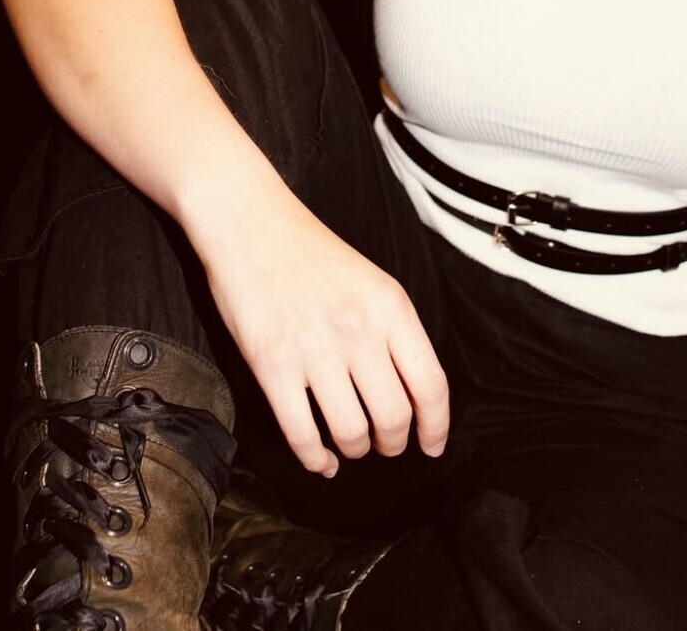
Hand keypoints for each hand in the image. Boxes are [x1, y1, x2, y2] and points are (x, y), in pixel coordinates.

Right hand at [191, 182, 449, 476]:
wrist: (251, 226)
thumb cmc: (311, 254)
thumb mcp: (372, 282)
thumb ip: (394, 331)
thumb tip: (414, 394)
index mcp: (390, 307)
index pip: (430, 385)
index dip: (435, 427)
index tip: (432, 446)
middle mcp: (358, 330)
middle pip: (394, 418)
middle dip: (393, 443)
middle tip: (384, 443)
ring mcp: (314, 350)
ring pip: (351, 434)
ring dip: (355, 449)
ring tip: (351, 443)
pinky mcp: (272, 366)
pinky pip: (302, 435)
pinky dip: (315, 460)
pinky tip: (320, 459)